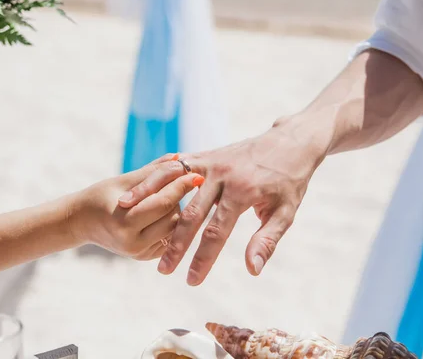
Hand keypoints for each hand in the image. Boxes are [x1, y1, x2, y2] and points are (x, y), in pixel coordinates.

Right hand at [70, 155, 204, 260]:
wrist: (82, 223)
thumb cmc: (101, 196)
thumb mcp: (124, 180)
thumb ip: (153, 170)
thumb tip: (180, 159)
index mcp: (124, 223)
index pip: (163, 202)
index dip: (181, 186)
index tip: (196, 173)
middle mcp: (133, 243)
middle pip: (173, 217)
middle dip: (178, 197)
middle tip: (181, 181)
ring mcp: (140, 253)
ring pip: (174, 228)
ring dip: (176, 210)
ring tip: (167, 196)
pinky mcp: (146, 257)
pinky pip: (169, 237)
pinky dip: (170, 222)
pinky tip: (164, 211)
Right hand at [118, 118, 329, 283]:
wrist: (290, 141)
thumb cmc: (290, 180)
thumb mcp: (286, 212)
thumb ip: (266, 240)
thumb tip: (252, 270)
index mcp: (244, 191)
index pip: (217, 231)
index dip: (203, 258)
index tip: (192, 281)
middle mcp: (223, 175)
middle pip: (192, 214)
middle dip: (176, 245)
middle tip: (163, 270)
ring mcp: (211, 162)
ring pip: (176, 188)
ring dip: (154, 208)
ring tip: (133, 226)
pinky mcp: (205, 155)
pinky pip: (174, 169)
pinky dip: (154, 181)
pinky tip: (135, 195)